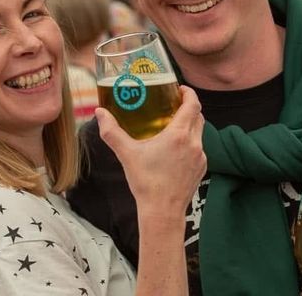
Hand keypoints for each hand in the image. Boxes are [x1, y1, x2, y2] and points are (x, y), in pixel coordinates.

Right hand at [96, 85, 206, 216]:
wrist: (162, 212)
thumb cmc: (146, 183)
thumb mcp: (127, 154)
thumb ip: (112, 131)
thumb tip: (100, 113)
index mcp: (179, 135)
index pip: (193, 105)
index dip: (189, 93)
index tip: (180, 89)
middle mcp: (194, 143)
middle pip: (198, 116)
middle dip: (188, 107)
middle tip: (174, 104)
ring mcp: (200, 157)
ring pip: (199, 133)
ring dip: (189, 125)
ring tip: (173, 125)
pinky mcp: (201, 169)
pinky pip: (198, 149)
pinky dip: (190, 143)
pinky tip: (175, 149)